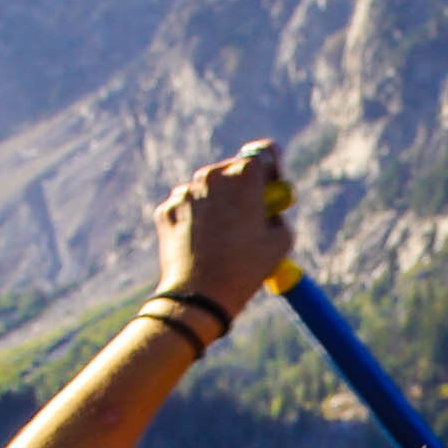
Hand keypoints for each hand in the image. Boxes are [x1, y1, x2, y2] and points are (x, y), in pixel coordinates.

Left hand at [154, 145, 292, 320]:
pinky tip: (203, 245)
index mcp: (245, 175)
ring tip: (225, 239)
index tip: (273, 185)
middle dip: (244, 188)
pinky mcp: (166, 209)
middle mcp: (212, 175)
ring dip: (218, 204)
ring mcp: (185, 191)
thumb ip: (279, 215)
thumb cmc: (246, 269)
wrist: (199, 295)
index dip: (273, 169)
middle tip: (251, 215)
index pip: (266, 152)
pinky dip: (196, 220)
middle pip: (234, 169)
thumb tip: (271, 211)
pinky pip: (187, 207)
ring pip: (208, 189)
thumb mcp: (281, 242)